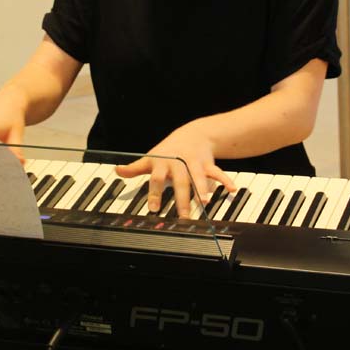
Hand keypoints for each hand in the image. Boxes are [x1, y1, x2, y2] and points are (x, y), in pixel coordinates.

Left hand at [115, 123, 235, 216]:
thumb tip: (117, 170)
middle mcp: (179, 163)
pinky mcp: (209, 164)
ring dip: (203, 188)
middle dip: (182, 199)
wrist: (194, 133)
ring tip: (206, 202)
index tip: (155, 208)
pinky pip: (218, 172)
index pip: (157, 179)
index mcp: (163, 163)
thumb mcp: (151, 158)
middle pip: (180, 182)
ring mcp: (195, 163)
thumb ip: (135, 167)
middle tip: (183, 216)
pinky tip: (232, 190)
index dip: (155, 193)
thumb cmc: (169, 150)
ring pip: (199, 176)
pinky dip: (226, 180)